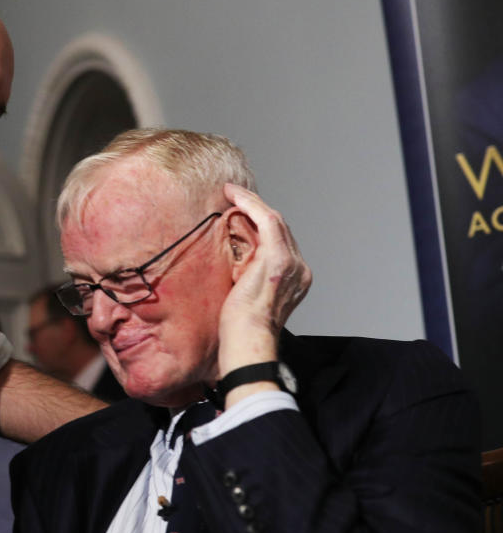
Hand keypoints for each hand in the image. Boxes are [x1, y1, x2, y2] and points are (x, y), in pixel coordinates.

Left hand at [216, 184, 311, 387]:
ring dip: (251, 201)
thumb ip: (251, 277)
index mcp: (296, 278)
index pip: (281, 240)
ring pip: (274, 219)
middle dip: (257, 208)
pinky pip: (266, 220)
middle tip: (235, 195)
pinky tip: (235, 196)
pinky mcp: (277, 258)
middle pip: (280, 227)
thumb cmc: (242, 328)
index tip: (241, 212)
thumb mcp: (250, 297)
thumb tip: (234, 265)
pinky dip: (250, 204)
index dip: (261, 222)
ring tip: (232, 192)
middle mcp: (300, 268)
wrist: (248, 341)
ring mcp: (291, 262)